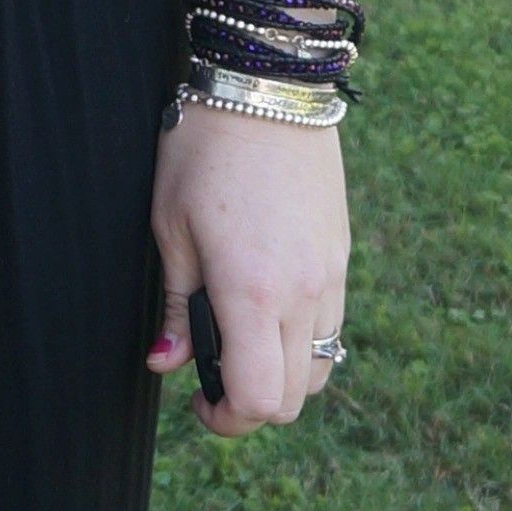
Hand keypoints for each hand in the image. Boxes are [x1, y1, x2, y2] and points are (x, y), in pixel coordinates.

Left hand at [149, 110, 348, 432]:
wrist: (266, 90)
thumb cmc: (202, 153)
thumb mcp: (170, 230)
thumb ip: (176, 307)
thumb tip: (168, 365)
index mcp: (253, 292)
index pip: (259, 399)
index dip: (226, 420)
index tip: (197, 402)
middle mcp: (304, 294)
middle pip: (295, 399)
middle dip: (253, 406)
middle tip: (212, 380)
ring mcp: (331, 276)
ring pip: (322, 367)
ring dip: (283, 376)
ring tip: (241, 344)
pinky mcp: (342, 257)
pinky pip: (332, 327)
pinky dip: (302, 341)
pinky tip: (265, 310)